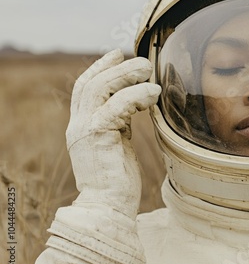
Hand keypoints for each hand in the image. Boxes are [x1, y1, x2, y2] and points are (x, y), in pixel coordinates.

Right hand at [66, 49, 160, 218]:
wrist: (107, 210)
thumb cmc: (118, 182)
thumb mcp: (118, 145)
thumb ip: (120, 124)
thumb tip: (135, 105)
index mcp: (84, 126)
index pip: (86, 88)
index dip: (100, 67)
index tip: (117, 54)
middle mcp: (80, 125)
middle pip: (91, 83)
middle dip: (116, 66)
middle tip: (141, 61)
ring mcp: (85, 131)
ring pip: (100, 89)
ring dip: (125, 75)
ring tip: (148, 69)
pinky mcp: (98, 137)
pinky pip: (117, 106)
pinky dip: (136, 95)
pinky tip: (154, 92)